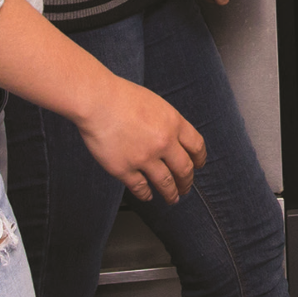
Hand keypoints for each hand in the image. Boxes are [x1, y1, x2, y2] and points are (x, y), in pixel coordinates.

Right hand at [72, 77, 207, 203]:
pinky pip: (140, 187)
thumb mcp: (157, 104)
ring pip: (165, 183)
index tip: (199, 165)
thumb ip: (168, 123)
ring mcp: (144, 158)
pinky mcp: (124, 169)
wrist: (97, 102)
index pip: (196, 146)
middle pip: (184, 169)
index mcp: (174, 124)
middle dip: (187, 182)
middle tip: (186, 188)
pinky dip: (146, 194)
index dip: (199, 158)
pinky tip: (148, 196)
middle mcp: (164, 143)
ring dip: (171, 193)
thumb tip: (175, 139)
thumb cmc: (123, 97)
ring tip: (173, 198)